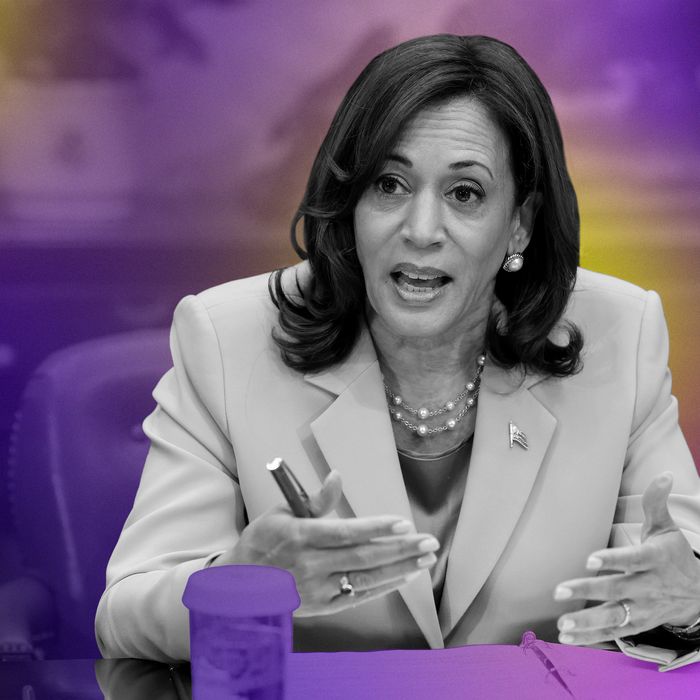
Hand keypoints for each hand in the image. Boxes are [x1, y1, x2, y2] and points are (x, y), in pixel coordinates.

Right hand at [214, 471, 438, 615]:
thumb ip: (315, 500)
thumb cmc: (264, 541)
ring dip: (400, 568)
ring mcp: (317, 589)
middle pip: (363, 557)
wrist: (239, 584)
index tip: (403, 523)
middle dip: (400, 549)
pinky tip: (404, 575)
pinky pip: (359, 596)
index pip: (345, 532)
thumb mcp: (282, 512)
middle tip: (428, 542)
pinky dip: (384, 586)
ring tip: (425, 558)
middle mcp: (310, 564)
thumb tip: (337, 477)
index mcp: (300, 536)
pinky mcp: (322, 606)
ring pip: (366, 578)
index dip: (376, 529)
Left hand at [554, 472, 699, 644]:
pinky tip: (567, 637)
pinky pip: (613, 633)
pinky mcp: (638, 624)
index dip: (612, 560)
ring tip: (562, 624)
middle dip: (587, 592)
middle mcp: (648, 587)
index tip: (589, 560)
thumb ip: (657, 502)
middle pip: (616, 591)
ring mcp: (643, 609)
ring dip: (587, 622)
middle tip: (559, 590)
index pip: (632, 560)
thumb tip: (665, 475)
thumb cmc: (674, 555)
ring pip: (614, 618)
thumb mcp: (667, 528)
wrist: (698, 595)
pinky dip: (591, 638)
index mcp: (654, 560)